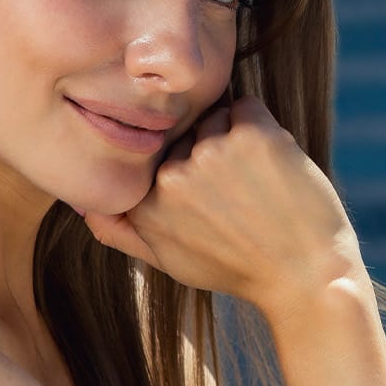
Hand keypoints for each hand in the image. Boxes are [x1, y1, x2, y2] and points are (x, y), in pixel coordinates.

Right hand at [83, 96, 366, 319]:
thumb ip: (119, 231)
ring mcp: (210, 152)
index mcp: (144, 204)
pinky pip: (248, 107)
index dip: (179, 167)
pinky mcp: (253, 135)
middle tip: (237, 201)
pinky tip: (274, 170)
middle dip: (208, 154)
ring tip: (257, 189)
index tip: (207, 200)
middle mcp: (170, 176)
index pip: (149, 153)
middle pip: (182, 132)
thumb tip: (79, 203)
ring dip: (237, 141)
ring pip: (215, 117)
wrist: (306, 278)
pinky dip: (263, 129)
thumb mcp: (167, 260)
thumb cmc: (238, 269)